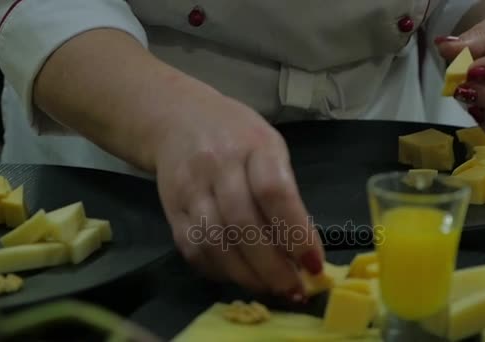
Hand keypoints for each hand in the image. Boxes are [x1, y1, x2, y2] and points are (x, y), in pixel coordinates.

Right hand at [153, 80, 323, 300]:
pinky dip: (219, 271)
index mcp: (254, 146)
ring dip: (246, 276)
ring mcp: (190, 188)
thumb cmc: (236, 135)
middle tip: (294, 289)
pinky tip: (240, 277)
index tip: (314, 264)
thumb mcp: (270, 146)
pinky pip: (194, 249)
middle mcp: (217, 165)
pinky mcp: (170, 209)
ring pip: (215, 243)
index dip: (296, 234)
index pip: (275, 193)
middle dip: (272, 267)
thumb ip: (286, 192)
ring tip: (271, 289)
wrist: (177, 120)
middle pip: (243, 225)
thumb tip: (303, 249)